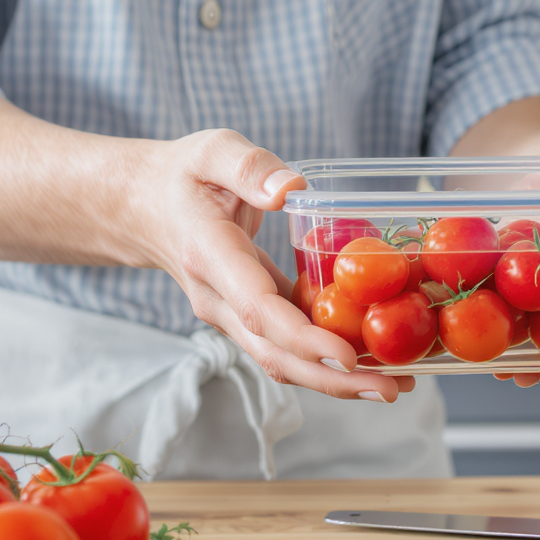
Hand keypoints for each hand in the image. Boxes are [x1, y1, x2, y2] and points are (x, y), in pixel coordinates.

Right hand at [135, 129, 414, 401]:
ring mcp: (230, 316)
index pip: (257, 308)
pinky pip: (285, 346)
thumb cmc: (182, 175)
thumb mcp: (211, 150)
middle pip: (274, 354)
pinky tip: (372, 360)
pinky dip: (325, 360)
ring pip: (281, 360)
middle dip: (333, 378)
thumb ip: (249, 167)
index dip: (303, 338)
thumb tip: (291, 189)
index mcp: (210, 256)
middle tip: (391, 389)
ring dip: (336, 380)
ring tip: (396, 385)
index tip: (347, 355)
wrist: (144, 208)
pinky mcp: (247, 318)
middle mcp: (217, 299)